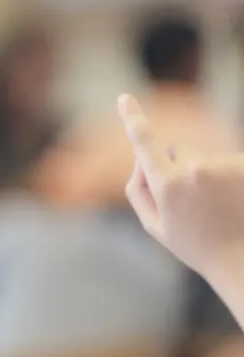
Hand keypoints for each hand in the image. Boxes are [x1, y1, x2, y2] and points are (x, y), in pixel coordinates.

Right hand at [119, 94, 243, 280]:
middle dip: (178, 167)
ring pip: (204, 157)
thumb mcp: (154, 225)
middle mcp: (194, 170)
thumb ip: (137, 189)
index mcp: (167, 186)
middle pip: (178, 150)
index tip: (124, 98)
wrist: (240, 257)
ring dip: (206, 174)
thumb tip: (140, 159)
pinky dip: (228, 176)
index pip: (145, 144)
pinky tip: (231, 201)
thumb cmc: (193, 244)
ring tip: (216, 206)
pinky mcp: (243, 165)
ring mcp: (223, 166)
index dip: (133, 119)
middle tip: (190, 203)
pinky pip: (227, 161)